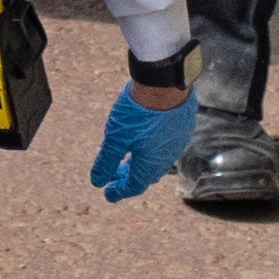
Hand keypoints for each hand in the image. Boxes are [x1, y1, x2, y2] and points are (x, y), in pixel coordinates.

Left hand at [91, 86, 189, 203]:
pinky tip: (145, 137)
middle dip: (129, 176)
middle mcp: (167, 158)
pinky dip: (152, 147)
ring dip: (141, 162)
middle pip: (146, 174)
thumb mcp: (115, 138)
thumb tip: (97, 182)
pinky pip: (166, 144)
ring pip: (158, 159)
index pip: (134, 186)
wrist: (165, 84)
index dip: (119, 191)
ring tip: (128, 157)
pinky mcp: (182, 127)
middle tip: (114, 175)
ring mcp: (177, 142)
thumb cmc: (138, 112)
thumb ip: (106, 161)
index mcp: (150, 165)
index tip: (108, 193)